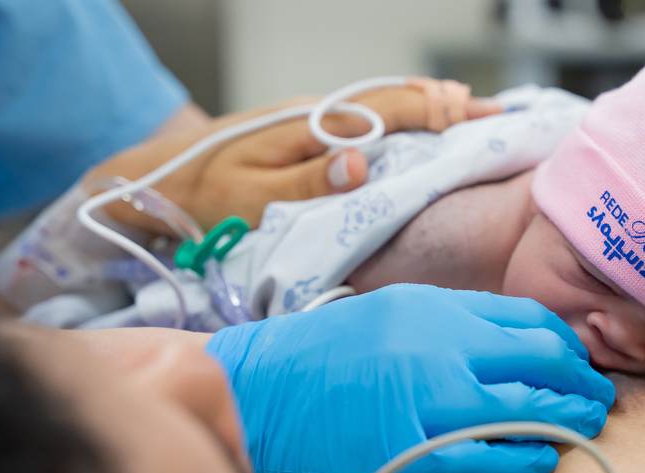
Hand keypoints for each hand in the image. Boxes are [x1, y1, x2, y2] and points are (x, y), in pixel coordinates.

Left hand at [86, 82, 499, 234]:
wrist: (149, 182)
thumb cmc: (199, 197)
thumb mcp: (252, 200)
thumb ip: (309, 183)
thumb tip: (362, 163)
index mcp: (309, 125)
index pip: (388, 108)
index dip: (439, 110)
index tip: (481, 115)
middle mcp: (315, 116)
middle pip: (393, 99)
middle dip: (446, 103)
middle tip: (496, 114)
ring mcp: (309, 124)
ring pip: (381, 108)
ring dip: (428, 109)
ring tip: (469, 115)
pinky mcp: (302, 137)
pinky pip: (365, 122)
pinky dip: (401, 121)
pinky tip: (416, 129)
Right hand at [205, 285, 616, 472]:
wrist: (251, 391)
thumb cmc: (314, 355)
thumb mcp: (385, 315)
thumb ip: (448, 325)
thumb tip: (509, 347)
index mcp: (434, 308)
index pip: (529, 321)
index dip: (567, 346)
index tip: (580, 365)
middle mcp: (438, 348)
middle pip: (541, 361)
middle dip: (583, 382)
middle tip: (601, 400)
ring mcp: (425, 402)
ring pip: (527, 411)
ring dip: (570, 420)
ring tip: (588, 428)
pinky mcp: (408, 455)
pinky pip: (488, 460)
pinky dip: (527, 458)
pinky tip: (544, 458)